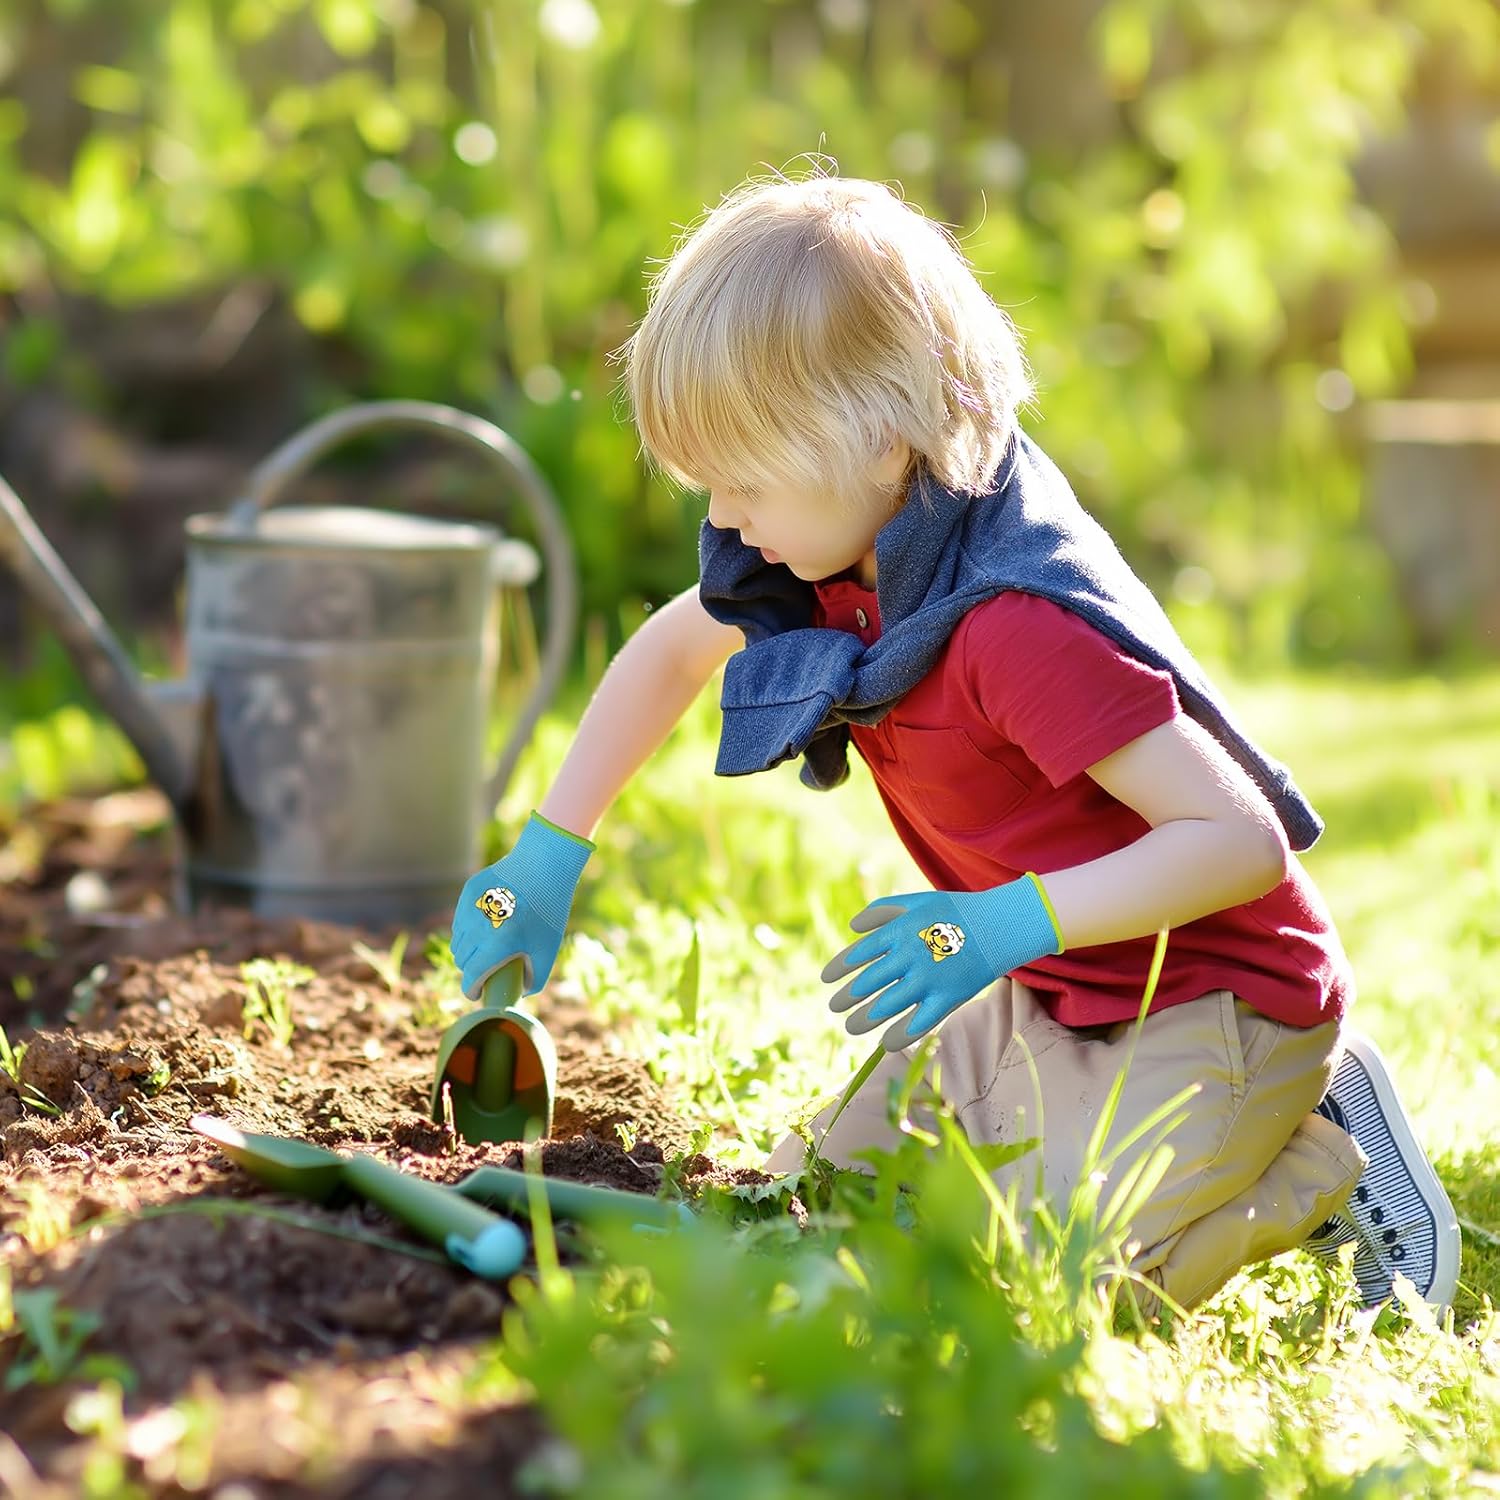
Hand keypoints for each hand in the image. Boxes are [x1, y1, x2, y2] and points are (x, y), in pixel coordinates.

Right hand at [450, 812, 594, 998]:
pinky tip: (485, 925)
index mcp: (497, 945)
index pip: (471, 977)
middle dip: (472, 969)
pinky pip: (460, 920)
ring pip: (458, 941)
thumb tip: (519, 993)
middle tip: (486, 969)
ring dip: (467, 950)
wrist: (544, 866)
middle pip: (462, 960)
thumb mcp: (548, 950)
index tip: (476, 994)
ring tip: (484, 949)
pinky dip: (468, 929)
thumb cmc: (549, 911)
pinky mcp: (467, 892)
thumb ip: (535, 979)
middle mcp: (478, 928)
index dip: (471, 991)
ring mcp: (469, 908)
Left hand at [822, 875, 1063, 1051]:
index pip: (858, 954)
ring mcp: (929, 979)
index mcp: (900, 931)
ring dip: (863, 1019)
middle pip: (867, 982)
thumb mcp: (917, 901)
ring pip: (886, 1006)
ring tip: (849, 1026)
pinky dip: (899, 1036)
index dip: (838, 968)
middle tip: (833, 1007)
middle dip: (846, 998)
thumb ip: (882, 911)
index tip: (825, 980)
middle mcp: (909, 956)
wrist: (1001, 925)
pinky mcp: (948, 998)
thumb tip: (852, 927)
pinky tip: (884, 1043)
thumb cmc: (956, 912)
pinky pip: (918, 1023)